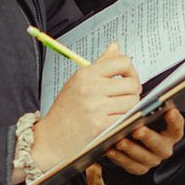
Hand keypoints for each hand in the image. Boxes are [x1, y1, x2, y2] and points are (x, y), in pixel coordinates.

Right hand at [32, 43, 140, 172]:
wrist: (51, 138)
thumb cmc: (66, 109)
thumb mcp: (79, 80)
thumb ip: (102, 63)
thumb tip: (116, 46)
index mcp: (87, 74)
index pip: (123, 62)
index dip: (130, 70)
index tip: (127, 78)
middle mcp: (91, 88)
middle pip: (132, 84)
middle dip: (133, 91)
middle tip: (126, 96)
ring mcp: (96, 107)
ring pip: (132, 102)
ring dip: (131, 106)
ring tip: (120, 108)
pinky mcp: (100, 125)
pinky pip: (126, 118)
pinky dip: (125, 119)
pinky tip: (116, 119)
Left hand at [105, 108, 184, 174]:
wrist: (136, 132)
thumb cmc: (145, 118)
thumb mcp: (150, 111)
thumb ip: (151, 107)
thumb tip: (146, 96)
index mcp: (172, 132)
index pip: (177, 127)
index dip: (175, 120)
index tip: (170, 110)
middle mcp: (165, 147)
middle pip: (159, 145)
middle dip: (148, 137)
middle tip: (137, 129)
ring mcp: (153, 159)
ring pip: (144, 157)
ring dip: (131, 149)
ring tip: (119, 141)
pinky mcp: (140, 167)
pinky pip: (130, 166)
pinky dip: (120, 158)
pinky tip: (110, 150)